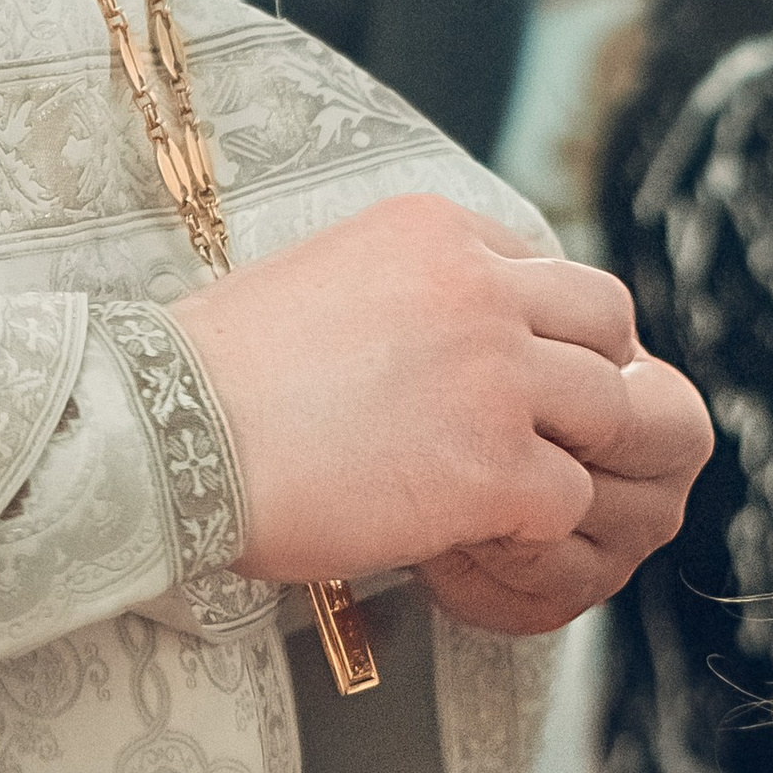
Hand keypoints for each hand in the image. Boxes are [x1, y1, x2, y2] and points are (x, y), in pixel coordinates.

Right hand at [172, 197, 705, 608]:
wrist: (162, 435)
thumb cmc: (217, 376)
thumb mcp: (329, 279)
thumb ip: (412, 293)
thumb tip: (451, 341)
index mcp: (439, 230)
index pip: (553, 271)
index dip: (550, 335)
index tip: (518, 383)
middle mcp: (480, 287)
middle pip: (607, 325)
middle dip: (591, 383)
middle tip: (550, 438)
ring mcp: (496, 377)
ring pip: (610, 412)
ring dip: (572, 460)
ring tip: (512, 498)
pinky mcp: (494, 467)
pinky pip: (571, 500)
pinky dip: (536, 531)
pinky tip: (478, 541)